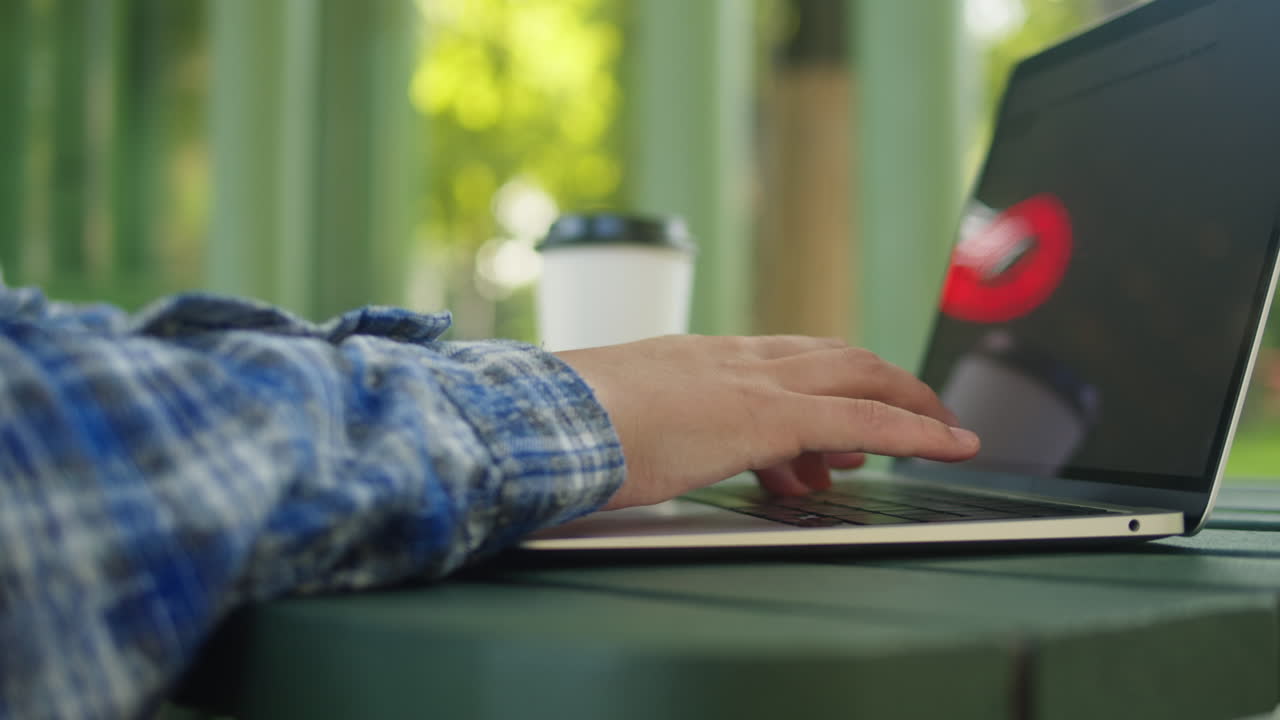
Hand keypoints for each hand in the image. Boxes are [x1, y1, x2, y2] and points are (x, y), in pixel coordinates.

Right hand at [555, 335, 978, 508]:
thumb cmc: (564, 428)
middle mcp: (733, 359)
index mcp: (697, 359)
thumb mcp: (615, 422)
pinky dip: (915, 431)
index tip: (843, 407)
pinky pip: (864, 420)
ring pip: (858, 374)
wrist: (544, 420)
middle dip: (882, 380)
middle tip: (915, 411)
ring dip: (906, 400)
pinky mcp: (767, 416)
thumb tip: (650, 449)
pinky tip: (950, 445)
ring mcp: (752, 382)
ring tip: (942, 431)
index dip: (824, 375)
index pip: (780, 358)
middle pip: (832, 354)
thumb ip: (647, 429)